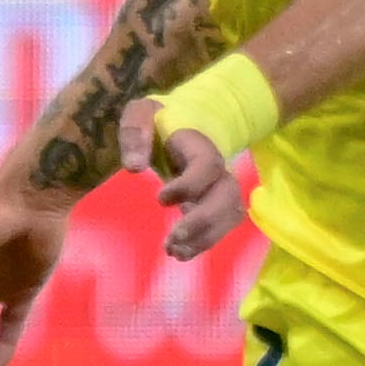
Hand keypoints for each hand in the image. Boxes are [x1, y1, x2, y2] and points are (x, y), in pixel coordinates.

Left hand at [120, 97, 247, 259]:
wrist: (183, 121)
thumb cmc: (158, 119)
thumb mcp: (141, 112)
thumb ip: (136, 132)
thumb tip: (135, 168)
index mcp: (199, 144)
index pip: (207, 166)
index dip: (190, 185)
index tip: (160, 200)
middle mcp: (217, 168)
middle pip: (227, 196)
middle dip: (203, 221)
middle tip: (173, 238)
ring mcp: (219, 187)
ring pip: (229, 215)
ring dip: (205, 238)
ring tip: (174, 252)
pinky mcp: (215, 202)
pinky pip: (222, 226)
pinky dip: (205, 242)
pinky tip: (181, 253)